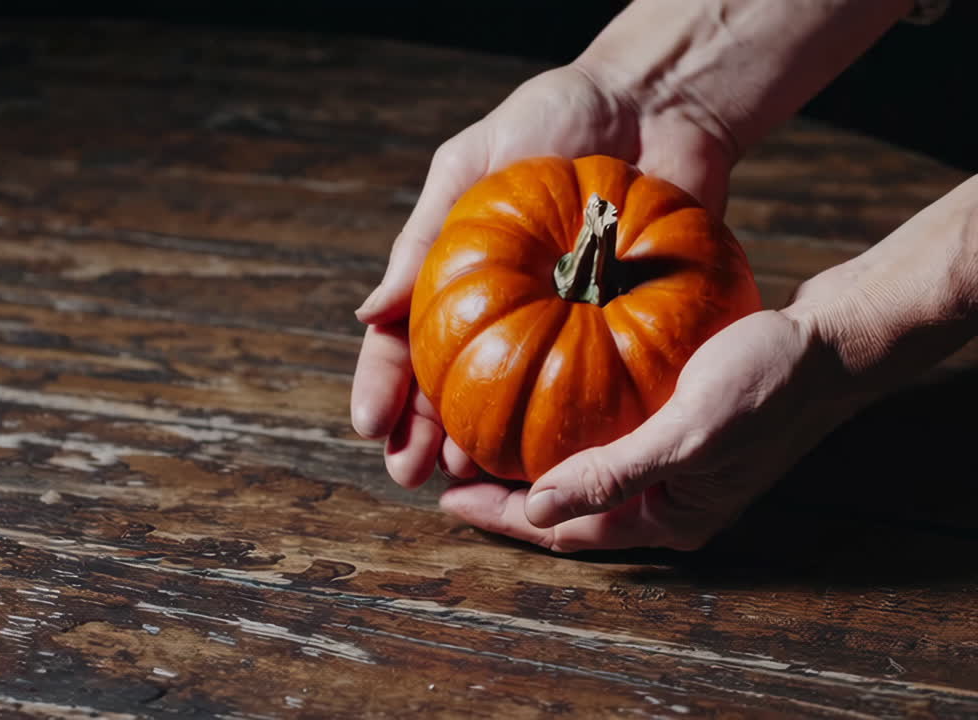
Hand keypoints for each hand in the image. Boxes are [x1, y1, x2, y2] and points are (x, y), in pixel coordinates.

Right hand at [350, 63, 736, 488]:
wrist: (658, 103)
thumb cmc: (556, 116)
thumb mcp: (471, 163)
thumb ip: (424, 238)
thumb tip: (370, 311)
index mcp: (457, 274)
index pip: (403, 341)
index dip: (382, 386)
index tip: (371, 425)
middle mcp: (503, 310)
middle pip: (449, 387)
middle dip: (422, 435)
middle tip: (411, 470)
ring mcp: (560, 326)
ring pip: (510, 402)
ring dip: (481, 444)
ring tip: (465, 471)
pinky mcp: (623, 330)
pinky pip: (589, 388)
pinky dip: (563, 426)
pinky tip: (545, 456)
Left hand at [438, 308, 846, 551]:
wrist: (832, 342)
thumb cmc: (767, 384)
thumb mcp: (688, 432)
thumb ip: (614, 475)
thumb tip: (537, 509)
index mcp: (670, 518)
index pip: (566, 532)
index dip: (504, 518)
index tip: (447, 497)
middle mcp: (668, 501)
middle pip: (569, 508)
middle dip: (510, 494)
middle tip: (450, 470)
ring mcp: (674, 467)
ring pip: (584, 473)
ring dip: (534, 460)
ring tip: (480, 437)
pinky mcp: (678, 428)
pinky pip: (607, 437)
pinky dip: (568, 426)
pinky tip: (539, 399)